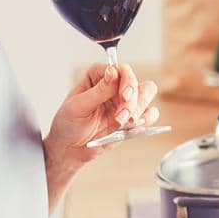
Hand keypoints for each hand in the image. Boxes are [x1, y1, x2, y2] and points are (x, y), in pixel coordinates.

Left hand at [45, 63, 159, 171]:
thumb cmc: (68, 125)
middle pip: (136, 81)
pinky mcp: (132, 117)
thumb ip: (98, 91)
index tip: (124, 95)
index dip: (126, 80)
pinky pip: (150, 113)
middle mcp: (114, 86)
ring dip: (139, 109)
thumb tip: (112, 72)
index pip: (120, 69)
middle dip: (134, 99)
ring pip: (147, 94)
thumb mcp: (78, 106)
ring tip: (124, 123)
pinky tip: (134, 126)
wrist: (71, 148)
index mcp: (98, 77)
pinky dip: (147, 119)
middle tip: (123, 115)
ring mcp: (124, 102)